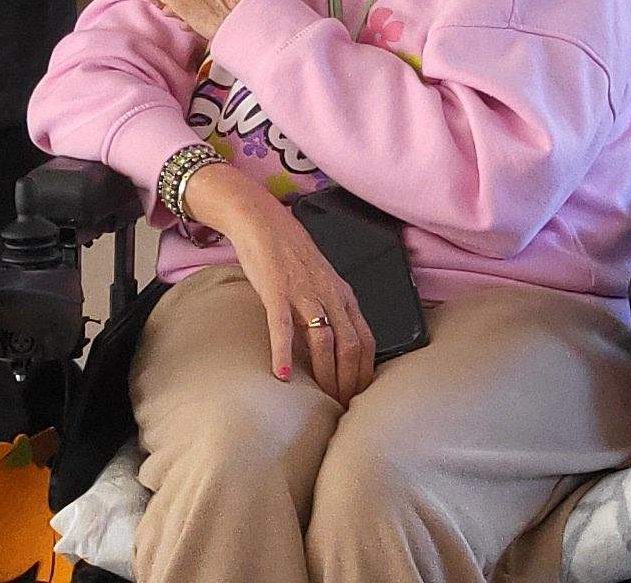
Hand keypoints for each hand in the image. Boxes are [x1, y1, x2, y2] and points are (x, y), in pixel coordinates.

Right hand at [183, 165, 371, 400]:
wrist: (263, 221)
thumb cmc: (290, 254)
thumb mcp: (320, 282)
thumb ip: (330, 308)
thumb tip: (334, 345)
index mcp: (343, 295)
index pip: (367, 340)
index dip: (365, 372)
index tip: (359, 397)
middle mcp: (330, 295)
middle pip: (351, 346)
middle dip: (349, 381)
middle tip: (343, 408)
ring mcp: (304, 293)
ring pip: (325, 340)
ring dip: (326, 374)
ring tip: (323, 400)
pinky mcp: (277, 291)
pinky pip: (283, 326)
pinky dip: (285, 352)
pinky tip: (282, 376)